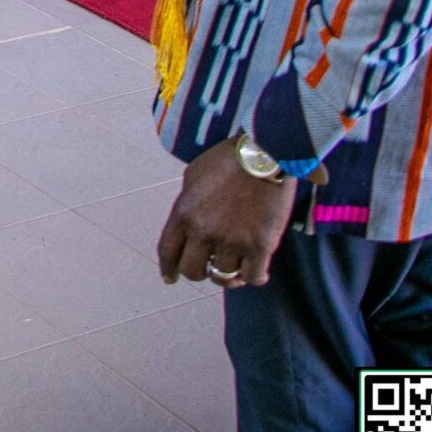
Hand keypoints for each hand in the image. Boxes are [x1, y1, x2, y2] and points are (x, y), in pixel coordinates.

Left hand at [156, 139, 297, 288]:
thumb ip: (187, 205)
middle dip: (199, 273)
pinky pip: (252, 277)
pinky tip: (256, 272)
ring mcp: (232, 240)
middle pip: (192, 271)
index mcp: (183, 213)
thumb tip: (186, 226)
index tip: (170, 278)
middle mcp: (204, 231)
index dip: (168, 269)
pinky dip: (253, 277)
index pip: (167, 252)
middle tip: (208, 270)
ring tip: (235, 269)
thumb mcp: (194, 178)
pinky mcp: (260, 246)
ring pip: (223, 277)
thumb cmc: (229, 159)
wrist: (264, 153)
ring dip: (228, 275)